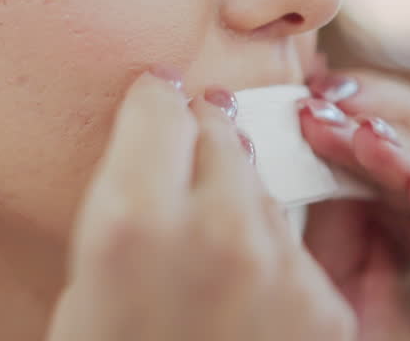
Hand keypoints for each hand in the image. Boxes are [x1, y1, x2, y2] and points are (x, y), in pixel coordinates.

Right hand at [46, 67, 355, 340]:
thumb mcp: (86, 276)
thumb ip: (128, 193)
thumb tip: (164, 118)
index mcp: (131, 221)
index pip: (160, 103)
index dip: (154, 100)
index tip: (156, 102)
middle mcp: (212, 231)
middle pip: (219, 132)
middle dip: (201, 136)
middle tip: (186, 150)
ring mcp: (277, 271)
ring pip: (262, 187)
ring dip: (238, 194)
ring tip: (204, 246)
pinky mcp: (323, 309)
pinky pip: (294, 249)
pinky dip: (271, 258)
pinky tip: (240, 300)